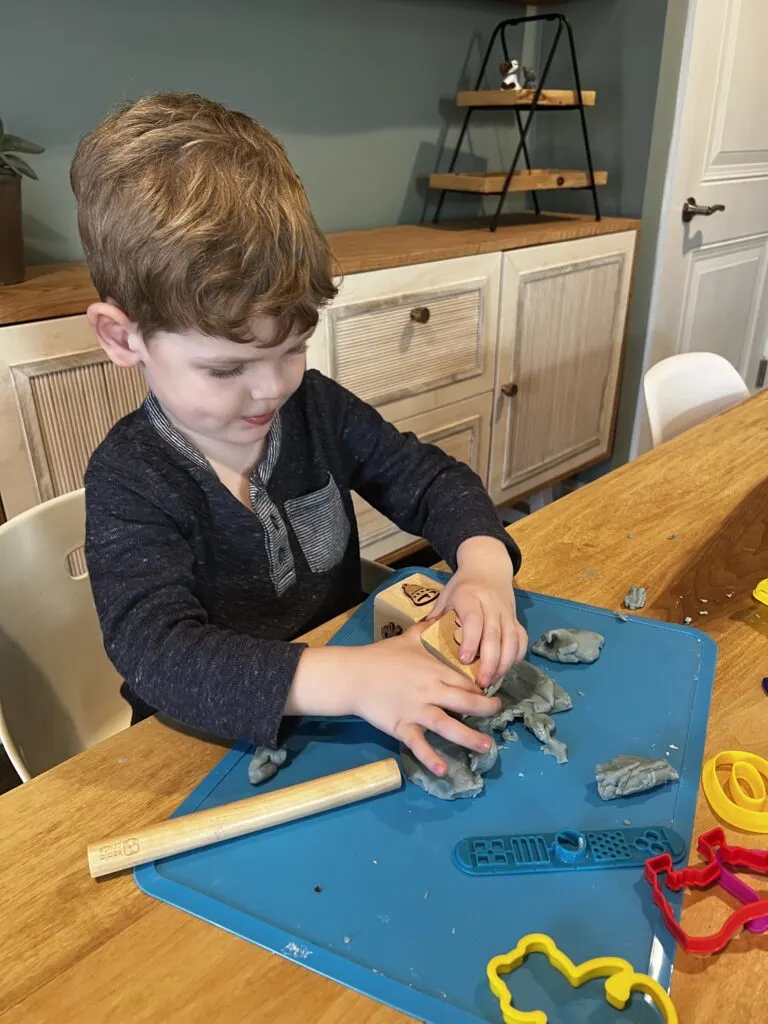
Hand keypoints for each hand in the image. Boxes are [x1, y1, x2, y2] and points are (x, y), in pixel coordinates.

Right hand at [350, 623, 501, 775]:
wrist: (353, 674)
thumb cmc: (381, 655)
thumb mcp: (409, 637)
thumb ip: (428, 629)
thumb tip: (442, 614)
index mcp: (435, 670)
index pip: (467, 680)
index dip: (483, 687)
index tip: (493, 692)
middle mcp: (431, 691)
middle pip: (466, 702)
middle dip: (486, 709)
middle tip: (499, 713)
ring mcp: (417, 711)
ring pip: (449, 726)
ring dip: (470, 738)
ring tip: (487, 747)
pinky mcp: (402, 726)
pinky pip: (419, 745)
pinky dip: (431, 758)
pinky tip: (444, 771)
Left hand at [430, 536, 527, 687]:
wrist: (487, 567)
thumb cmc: (462, 587)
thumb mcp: (445, 597)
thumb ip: (436, 618)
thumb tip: (419, 643)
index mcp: (469, 597)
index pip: (473, 620)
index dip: (470, 640)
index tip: (464, 660)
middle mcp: (491, 604)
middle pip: (494, 635)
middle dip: (489, 661)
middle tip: (481, 683)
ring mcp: (506, 612)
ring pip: (511, 639)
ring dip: (504, 663)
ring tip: (492, 681)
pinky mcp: (516, 618)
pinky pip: (521, 639)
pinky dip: (517, 656)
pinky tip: (505, 669)